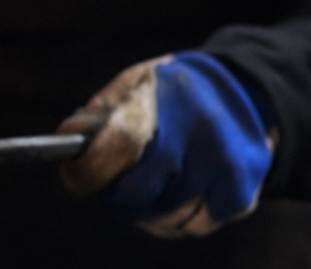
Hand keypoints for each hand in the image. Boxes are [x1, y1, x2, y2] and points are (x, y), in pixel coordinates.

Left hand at [58, 52, 275, 236]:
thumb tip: (69, 147)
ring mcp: (223, 164)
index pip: (119, 145)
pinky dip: (175, 219)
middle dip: (117, 190)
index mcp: (163, 98)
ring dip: (145, 209)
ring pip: (164, 217)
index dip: (90, 170)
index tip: (75, 176)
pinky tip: (173, 194)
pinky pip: (191, 226)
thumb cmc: (166, 92)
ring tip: (147, 183)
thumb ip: (98, 117)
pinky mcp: (241, 191)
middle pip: (138, 191)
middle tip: (113, 179)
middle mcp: (198, 131)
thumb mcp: (131, 86)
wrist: (239, 91)